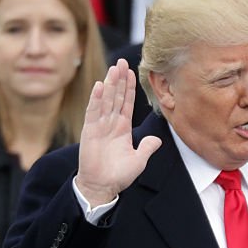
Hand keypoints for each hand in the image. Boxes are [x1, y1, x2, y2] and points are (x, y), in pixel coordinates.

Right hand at [75, 59, 161, 206]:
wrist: (102, 186)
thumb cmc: (119, 175)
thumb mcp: (139, 160)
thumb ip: (147, 147)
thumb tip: (158, 140)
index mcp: (122, 128)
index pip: (127, 103)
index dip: (129, 88)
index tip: (132, 72)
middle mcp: (111, 123)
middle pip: (116, 96)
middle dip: (119, 79)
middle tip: (122, 61)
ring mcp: (99, 126)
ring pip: (106, 100)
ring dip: (109, 84)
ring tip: (114, 68)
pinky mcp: (90, 131)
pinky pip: (93, 112)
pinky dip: (96, 99)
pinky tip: (99, 86)